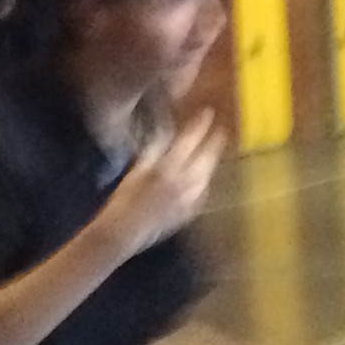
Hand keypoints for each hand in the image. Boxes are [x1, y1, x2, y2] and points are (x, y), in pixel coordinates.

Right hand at [99, 110, 220, 254]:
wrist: (125, 231)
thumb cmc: (125, 198)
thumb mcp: (138, 169)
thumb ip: (156, 152)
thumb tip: (168, 137)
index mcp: (168, 169)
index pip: (189, 141)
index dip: (200, 126)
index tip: (207, 113)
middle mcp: (183, 183)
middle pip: (207, 158)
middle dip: (214, 143)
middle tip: (220, 132)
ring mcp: (189, 199)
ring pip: (207, 175)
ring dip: (210, 161)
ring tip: (212, 152)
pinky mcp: (189, 212)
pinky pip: (202, 192)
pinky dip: (203, 181)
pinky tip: (202, 177)